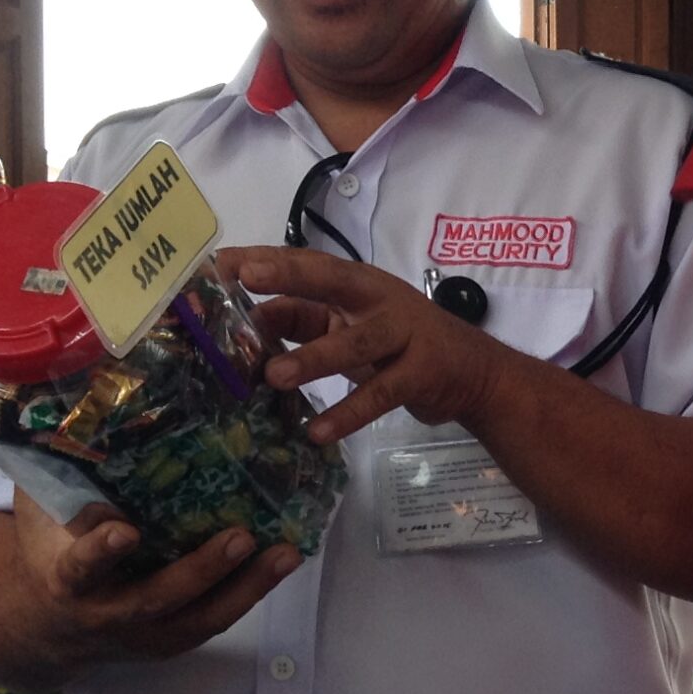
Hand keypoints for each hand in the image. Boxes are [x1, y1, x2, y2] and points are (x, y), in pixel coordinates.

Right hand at [15, 497, 299, 669]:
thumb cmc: (47, 547)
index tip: (124, 531)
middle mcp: (106, 613)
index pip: (80, 568)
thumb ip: (58, 473)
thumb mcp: (41, 511)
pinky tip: (283, 560)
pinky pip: (217, 618)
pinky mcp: (174, 638)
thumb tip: (81, 404)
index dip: (100, 552)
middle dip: (201, 570)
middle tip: (241, 537)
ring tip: (286, 553)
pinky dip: (251, 591)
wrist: (45, 624)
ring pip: (200, 618)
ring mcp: (145, 633)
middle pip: (157, 598)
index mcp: (66, 580)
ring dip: (246, 587)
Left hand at [223, 247, 507, 444]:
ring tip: (274, 376)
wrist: (474, 372)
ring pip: (356, 342)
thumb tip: (247, 323)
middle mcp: (378, 299)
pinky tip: (318, 432)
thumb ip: (304, 321)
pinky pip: (380, 393)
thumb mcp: (350, 326)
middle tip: (244, 277)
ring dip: (314, 358)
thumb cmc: (400, 344)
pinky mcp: (422, 373)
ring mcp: (404, 333)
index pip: (305, 264)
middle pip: (330, 280)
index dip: (263, 261)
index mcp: (357, 283)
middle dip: (287, 275)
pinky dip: (349, 413)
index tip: (219, 262)